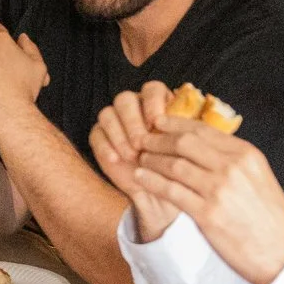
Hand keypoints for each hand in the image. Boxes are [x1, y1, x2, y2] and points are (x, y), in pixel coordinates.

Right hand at [90, 85, 179, 241]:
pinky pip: (96, 133)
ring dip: (119, 134)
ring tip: (132, 155)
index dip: (152, 103)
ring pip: (108, 113)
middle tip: (141, 143)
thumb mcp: (186, 154)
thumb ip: (184, 137)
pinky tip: (116, 160)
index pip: (151, 89)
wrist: (159, 194)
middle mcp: (134, 108)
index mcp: (158, 104)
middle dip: (133, 121)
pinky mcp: (100, 136)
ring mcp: (114, 122)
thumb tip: (187, 126)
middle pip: (125, 99)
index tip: (156, 124)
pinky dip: (105, 146)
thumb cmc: (177, 171)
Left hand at [133, 116, 283, 283]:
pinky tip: (140, 178)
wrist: (282, 252)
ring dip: (152, 160)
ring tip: (140, 158)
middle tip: (142, 139)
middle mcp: (232, 167)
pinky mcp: (208, 214)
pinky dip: (152, 181)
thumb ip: (234, 159)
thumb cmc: (269, 217)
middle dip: (158, 139)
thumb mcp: (258, 176)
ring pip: (175, 165)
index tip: (159, 121)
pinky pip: (171, 191)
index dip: (176, 123)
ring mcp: (219, 190)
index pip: (204, 129)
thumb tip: (206, 145)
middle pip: (185, 143)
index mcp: (246, 154)